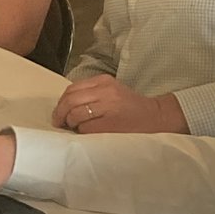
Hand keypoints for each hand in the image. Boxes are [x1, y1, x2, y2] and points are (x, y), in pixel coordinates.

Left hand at [53, 75, 186, 135]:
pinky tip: (85, 133)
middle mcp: (105, 91)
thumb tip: (65, 106)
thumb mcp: (110, 92)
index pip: (72, 89)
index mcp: (103, 81)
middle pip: (70, 100)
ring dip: (70, 123)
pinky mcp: (111, 123)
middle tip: (59, 123)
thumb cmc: (130, 107)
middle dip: (60, 113)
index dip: (61, 102)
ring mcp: (109, 106)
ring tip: (74, 128)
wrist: (155, 116)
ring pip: (75, 114)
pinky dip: (81, 131)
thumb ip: (90, 94)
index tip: (59, 112)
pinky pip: (86, 127)